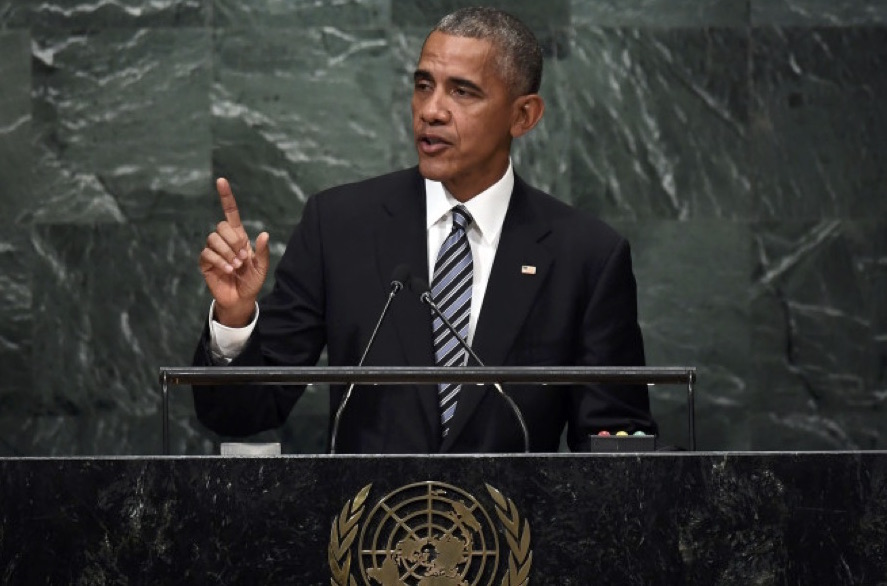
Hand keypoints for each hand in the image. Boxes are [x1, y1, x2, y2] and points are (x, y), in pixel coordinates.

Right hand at [199, 178, 270, 326]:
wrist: (241, 299)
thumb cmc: (252, 281)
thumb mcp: (262, 267)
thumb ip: (262, 252)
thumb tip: (264, 234)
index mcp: (238, 237)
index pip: (230, 213)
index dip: (226, 197)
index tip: (221, 181)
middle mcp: (224, 241)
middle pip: (221, 226)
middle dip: (234, 240)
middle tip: (243, 257)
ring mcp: (213, 251)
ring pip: (213, 239)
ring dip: (228, 252)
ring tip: (237, 266)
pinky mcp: (205, 262)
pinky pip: (208, 253)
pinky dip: (220, 261)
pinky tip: (228, 269)